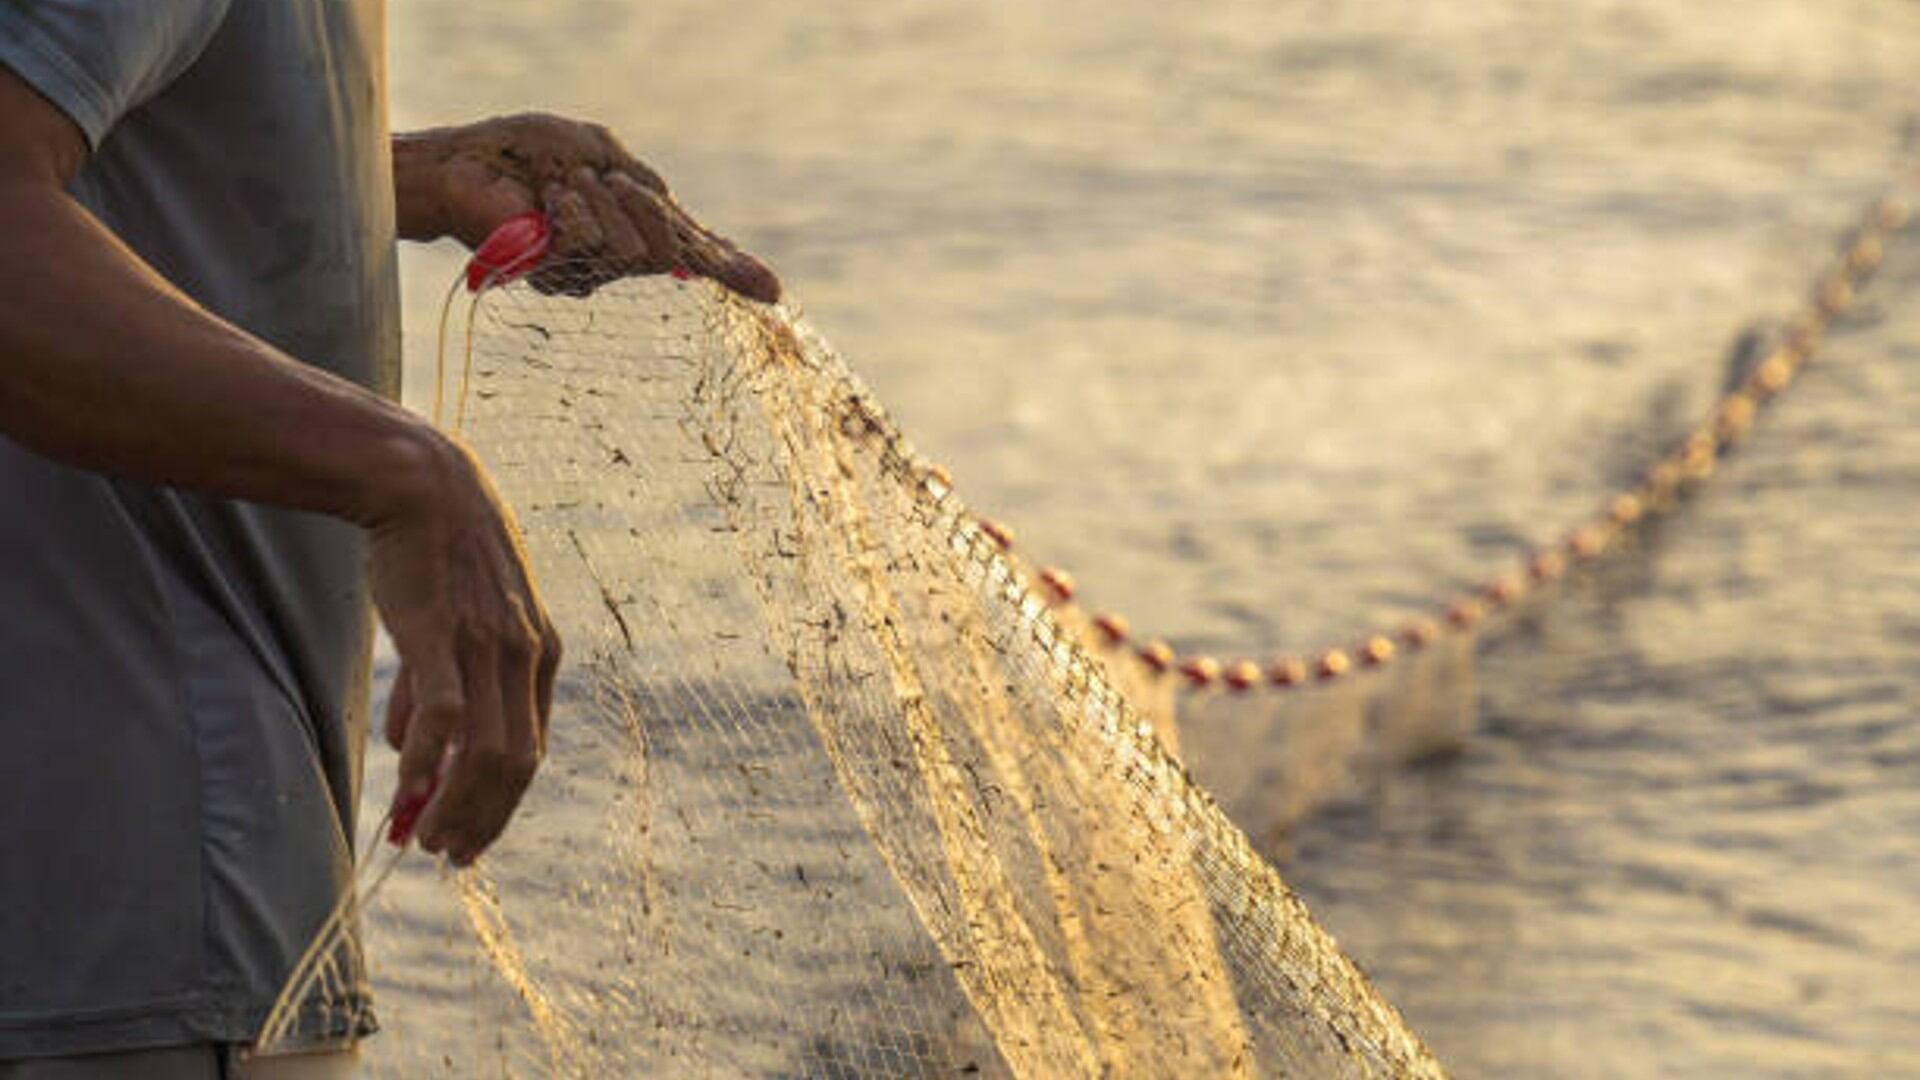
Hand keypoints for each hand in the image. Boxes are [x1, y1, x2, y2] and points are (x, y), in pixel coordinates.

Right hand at [372, 430, 560, 865]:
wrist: (421, 485)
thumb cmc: (436, 555)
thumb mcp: (458, 620)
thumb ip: (439, 685)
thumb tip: (409, 747)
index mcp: (541, 655)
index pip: (532, 750)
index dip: (504, 802)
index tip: (473, 837)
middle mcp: (526, 655)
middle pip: (517, 763)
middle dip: (485, 819)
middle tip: (452, 855)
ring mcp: (489, 645)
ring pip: (487, 751)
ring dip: (457, 805)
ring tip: (426, 837)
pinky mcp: (444, 632)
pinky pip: (446, 715)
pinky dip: (428, 761)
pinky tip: (406, 786)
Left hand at [394, 113, 780, 301]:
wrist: (463, 167)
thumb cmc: (525, 153)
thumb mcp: (600, 152)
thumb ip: (647, 190)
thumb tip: (684, 245)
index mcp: (634, 218)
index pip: (692, 249)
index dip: (733, 270)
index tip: (773, 293)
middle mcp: (619, 252)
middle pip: (673, 247)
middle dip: (647, 210)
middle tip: (608, 181)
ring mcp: (593, 269)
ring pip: (636, 250)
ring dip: (601, 205)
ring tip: (562, 187)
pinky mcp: (563, 276)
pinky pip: (596, 248)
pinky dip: (576, 214)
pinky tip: (548, 205)